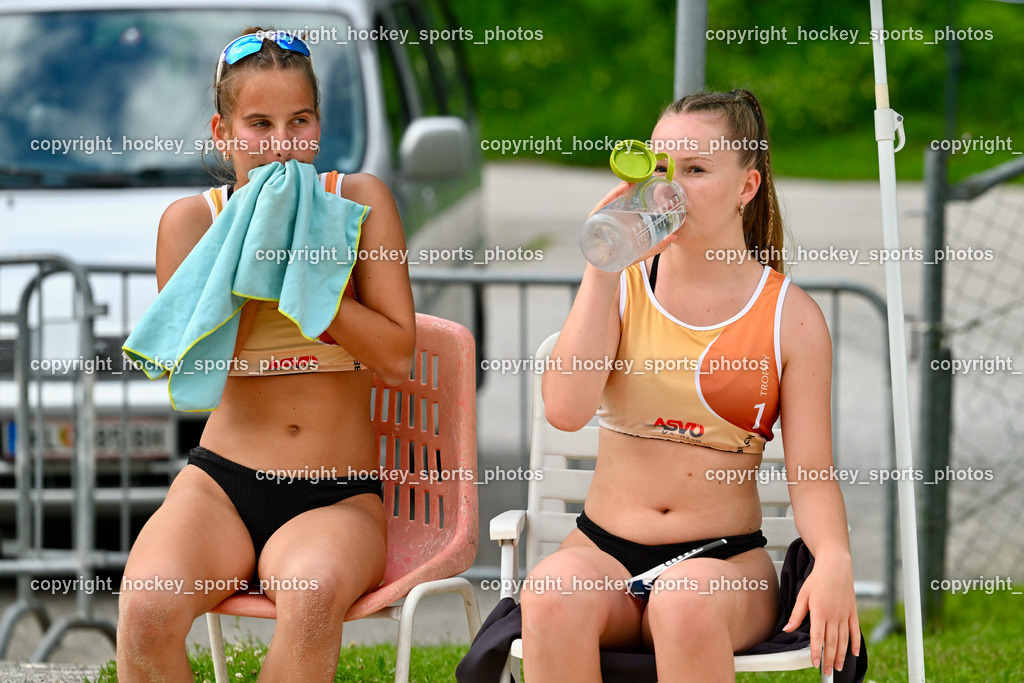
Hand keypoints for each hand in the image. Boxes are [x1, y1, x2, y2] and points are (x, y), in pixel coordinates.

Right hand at [588, 182, 678, 270]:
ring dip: (621, 188)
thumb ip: (657, 245)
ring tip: (632, 182)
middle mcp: (611, 213)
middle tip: (643, 178)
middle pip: (620, 195)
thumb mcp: (643, 250)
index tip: (649, 180)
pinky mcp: (594, 221)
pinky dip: (610, 197)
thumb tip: (674, 236)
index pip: (629, 198)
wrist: (605, 271)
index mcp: (622, 217)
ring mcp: (602, 216)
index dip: (638, 188)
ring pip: (611, 198)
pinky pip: (602, 205)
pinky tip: (619, 191)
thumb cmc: (623, 257)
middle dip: (630, 185)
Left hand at [782, 555, 860, 675]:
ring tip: (837, 667)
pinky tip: (853, 653)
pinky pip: (855, 630)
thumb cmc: (817, 579)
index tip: (815, 663)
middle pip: (832, 642)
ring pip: (844, 640)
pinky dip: (855, 643)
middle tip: (826, 672)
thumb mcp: (803, 595)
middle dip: (828, 659)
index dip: (816, 652)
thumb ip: (797, 614)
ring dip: (840, 655)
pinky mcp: (852, 612)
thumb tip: (787, 628)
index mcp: (819, 612)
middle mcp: (833, 615)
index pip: (817, 637)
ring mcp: (845, 614)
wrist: (835, 566)